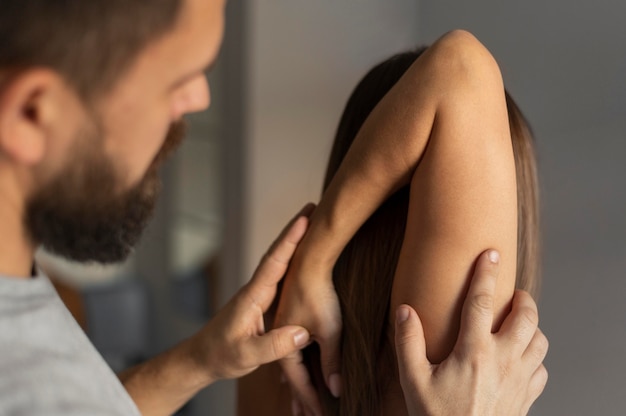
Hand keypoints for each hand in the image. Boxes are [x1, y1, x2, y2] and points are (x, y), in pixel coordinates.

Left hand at [189, 204, 314, 382]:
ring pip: (279, 263)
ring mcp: (259, 295)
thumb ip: (273, 345)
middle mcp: (256, 290)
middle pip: (278, 254)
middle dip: (294, 231)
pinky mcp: (261, 302)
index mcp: (252, 297)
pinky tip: (301, 255)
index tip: (305, 219)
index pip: (274, 263)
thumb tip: (303, 333)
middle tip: (313, 207)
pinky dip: (291, 259)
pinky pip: (280, 275)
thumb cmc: (220, 356)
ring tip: (312, 223)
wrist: (202, 358)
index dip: (289, 240)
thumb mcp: (247, 355)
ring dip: (294, 242)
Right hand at [273, 240, 342, 414]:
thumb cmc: (319, 295)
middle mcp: (278, 340)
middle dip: (302, 397)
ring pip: (291, 363)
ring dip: (299, 382)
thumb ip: (332, 360)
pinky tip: (298, 365)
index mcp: (286, 347)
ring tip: (301, 401)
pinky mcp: (287, 318)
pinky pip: (291, 349)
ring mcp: (280, 329)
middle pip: (292, 377)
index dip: (311, 402)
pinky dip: (298, 363)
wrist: (308, 261)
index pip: (300, 383)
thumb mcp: (330, 331)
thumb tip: (336, 388)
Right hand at [394, 250, 548, 415]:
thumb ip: (408, 342)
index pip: (482, 301)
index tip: (490, 253)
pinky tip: (522, 358)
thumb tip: (404, 310)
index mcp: (473, 351)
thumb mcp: (413, 380)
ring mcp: (519, 379)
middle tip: (514, 293)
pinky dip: (536, 357)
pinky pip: (542, 369)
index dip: (486, 272)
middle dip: (523, 298)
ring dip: (532, 326)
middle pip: (526, 316)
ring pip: (540, 340)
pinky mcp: (527, 398)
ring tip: (519, 323)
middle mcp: (502, 360)